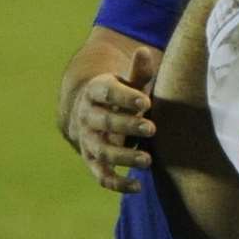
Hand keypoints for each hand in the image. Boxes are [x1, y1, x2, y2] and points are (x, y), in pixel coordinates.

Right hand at [69, 45, 161, 193]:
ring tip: (148, 160)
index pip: (107, 92)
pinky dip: (117, 183)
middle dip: (127, 126)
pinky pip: (101, 175)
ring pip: (102, 151)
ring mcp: (88, 140)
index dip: (125, 97)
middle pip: (104, 122)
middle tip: (152, 128)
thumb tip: (144, 51)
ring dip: (124, 156)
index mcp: (95, 91)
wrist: (88, 111)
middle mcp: (87, 116)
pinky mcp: (92, 160)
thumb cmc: (118, 93)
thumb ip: (138, 72)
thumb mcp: (127, 81)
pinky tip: (138, 187)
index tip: (146, 101)